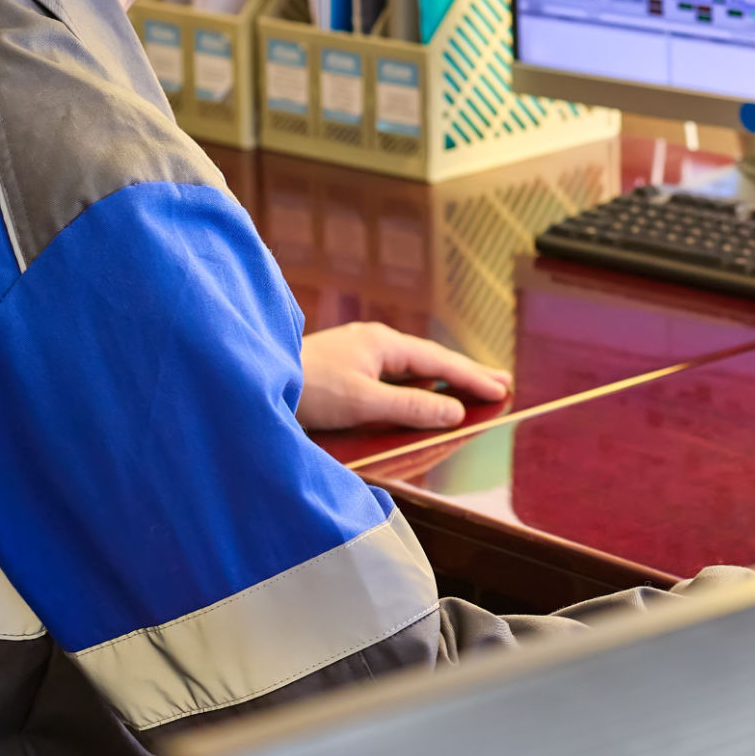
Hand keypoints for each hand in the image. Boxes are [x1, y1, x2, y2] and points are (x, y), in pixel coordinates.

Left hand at [296, 322, 510, 431]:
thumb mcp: (363, 402)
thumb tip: (453, 412)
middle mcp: (373, 343)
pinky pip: (392, 375)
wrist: (253, 381)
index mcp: (382, 343)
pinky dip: (416, 384)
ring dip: (441, 379)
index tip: (502, 389)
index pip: (439, 362)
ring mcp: (357, 353)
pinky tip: (420, 392)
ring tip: (468, 389)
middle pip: (429, 360)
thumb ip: (410, 408)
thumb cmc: (306, 390)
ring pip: (410, 367)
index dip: (472, 378)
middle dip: (464, 373)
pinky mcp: (344, 368)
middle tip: (500, 383)